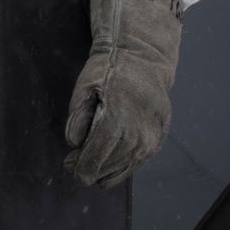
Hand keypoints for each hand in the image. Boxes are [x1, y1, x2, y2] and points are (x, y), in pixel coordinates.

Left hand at [65, 0, 183, 187]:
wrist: (143, 58)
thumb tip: (74, 144)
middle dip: (88, 169)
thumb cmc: (108, 71)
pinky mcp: (159, 138)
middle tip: (73, 163)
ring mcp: (152, 137)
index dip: (80, 168)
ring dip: (104, 170)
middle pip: (108, 167)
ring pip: (123, 168)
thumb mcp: (85, 87)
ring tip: (89, 162)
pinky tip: (109, 159)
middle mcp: (138, 132)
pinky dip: (121, 165)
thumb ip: (78, 117)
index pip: (95, 158)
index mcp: (116, 119)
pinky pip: (138, 162)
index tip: (70, 167)